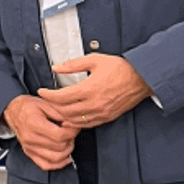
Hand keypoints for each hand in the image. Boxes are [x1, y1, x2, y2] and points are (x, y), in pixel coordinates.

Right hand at [4, 94, 80, 170]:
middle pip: (59, 147)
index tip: (74, 127)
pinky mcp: (29, 153)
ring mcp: (29, 148)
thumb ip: (60, 113)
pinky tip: (65, 156)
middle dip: (70, 140)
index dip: (72, 132)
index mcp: (33, 123)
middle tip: (71, 132)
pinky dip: (58, 164)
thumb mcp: (45, 103)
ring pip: (55, 158)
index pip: (59, 135)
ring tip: (68, 141)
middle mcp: (30, 138)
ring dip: (67, 151)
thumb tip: (73, 123)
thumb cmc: (28, 107)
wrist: (13, 111)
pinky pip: (46, 165)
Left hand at [37, 53, 152, 128]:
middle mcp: (94, 103)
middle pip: (65, 110)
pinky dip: (76, 122)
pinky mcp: (107, 117)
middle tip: (48, 100)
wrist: (141, 78)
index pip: (61, 96)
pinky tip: (71, 118)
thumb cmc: (121, 68)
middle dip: (53, 106)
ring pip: (74, 120)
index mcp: (89, 88)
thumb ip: (73, 64)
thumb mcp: (95, 59)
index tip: (42, 92)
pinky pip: (87, 124)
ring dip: (63, 116)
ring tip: (57, 109)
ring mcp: (101, 112)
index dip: (48, 95)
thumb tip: (57, 67)